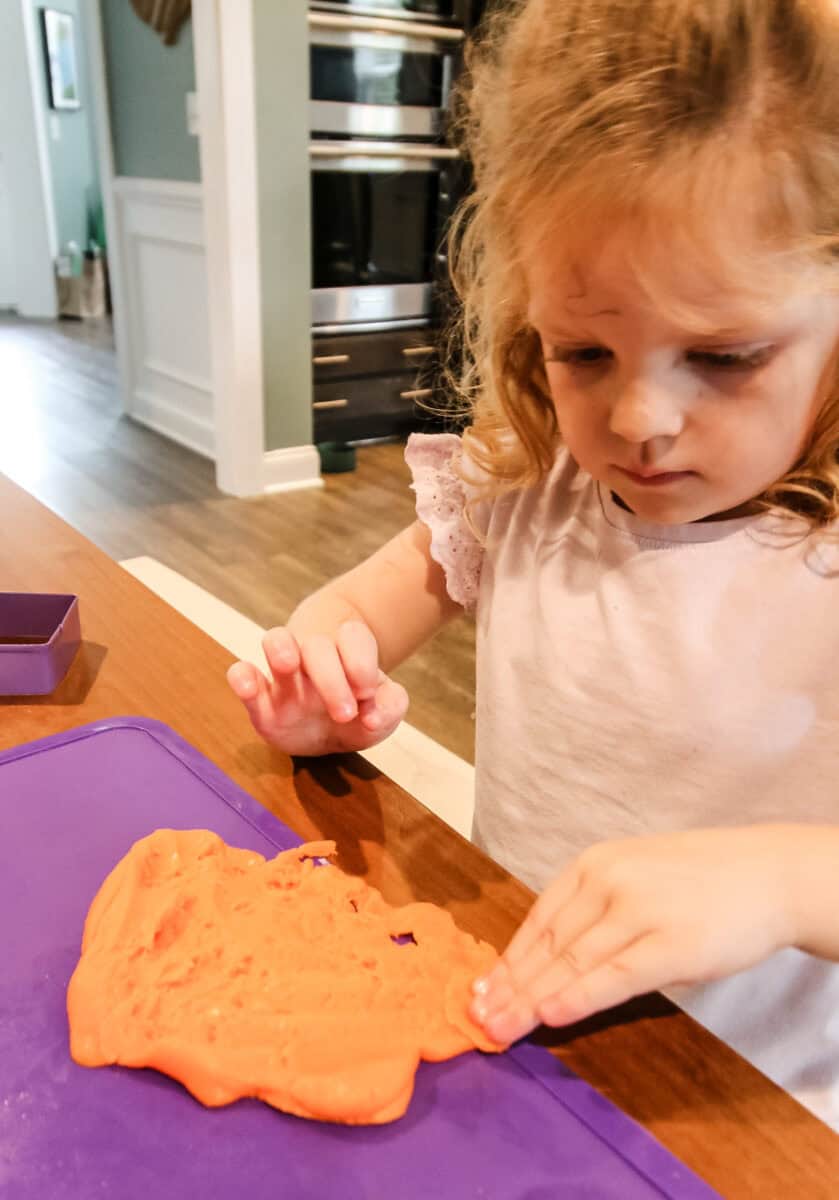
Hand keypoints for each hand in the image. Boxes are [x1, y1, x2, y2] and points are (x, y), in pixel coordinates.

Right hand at [226, 620, 408, 755]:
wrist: (328, 732)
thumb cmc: (358, 713)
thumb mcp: (383, 713)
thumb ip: (390, 707)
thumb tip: (372, 715)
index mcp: (347, 654)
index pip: (353, 636)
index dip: (361, 662)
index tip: (368, 694)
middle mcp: (314, 658)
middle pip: (317, 646)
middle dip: (332, 679)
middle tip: (345, 714)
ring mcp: (284, 676)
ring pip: (275, 640)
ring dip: (280, 648)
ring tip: (288, 664)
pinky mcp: (261, 702)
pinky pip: (242, 676)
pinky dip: (242, 677)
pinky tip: (247, 685)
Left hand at [469, 826, 796, 1043]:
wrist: (767, 873)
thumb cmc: (701, 880)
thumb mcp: (636, 876)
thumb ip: (595, 909)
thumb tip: (548, 959)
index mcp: (595, 863)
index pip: (539, 919)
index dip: (507, 959)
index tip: (480, 990)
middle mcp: (609, 881)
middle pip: (548, 944)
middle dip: (509, 986)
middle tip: (477, 1018)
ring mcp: (640, 910)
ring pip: (572, 961)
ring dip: (531, 999)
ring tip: (501, 1026)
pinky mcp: (671, 943)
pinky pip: (614, 976)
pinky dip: (578, 997)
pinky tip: (549, 1015)